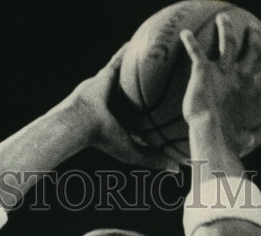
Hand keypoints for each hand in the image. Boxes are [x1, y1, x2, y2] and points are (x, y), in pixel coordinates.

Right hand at [64, 47, 182, 171]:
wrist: (82, 124)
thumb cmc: (105, 139)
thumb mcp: (134, 152)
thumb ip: (155, 158)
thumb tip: (178, 169)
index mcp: (124, 124)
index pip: (143, 120)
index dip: (155, 116)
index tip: (171, 112)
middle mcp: (118, 106)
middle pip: (138, 96)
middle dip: (149, 90)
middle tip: (169, 82)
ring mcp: (110, 90)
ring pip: (129, 78)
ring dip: (140, 68)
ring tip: (156, 56)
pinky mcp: (104, 76)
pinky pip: (118, 61)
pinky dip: (127, 52)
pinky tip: (139, 41)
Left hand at [179, 13, 260, 155]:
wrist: (211, 133)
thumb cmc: (225, 140)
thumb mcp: (239, 141)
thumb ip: (245, 139)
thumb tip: (250, 141)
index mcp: (248, 93)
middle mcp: (239, 76)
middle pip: (250, 50)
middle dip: (253, 38)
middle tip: (252, 29)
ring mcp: (222, 70)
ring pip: (228, 42)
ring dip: (225, 28)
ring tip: (222, 18)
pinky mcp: (204, 70)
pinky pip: (196, 51)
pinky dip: (189, 42)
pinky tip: (184, 34)